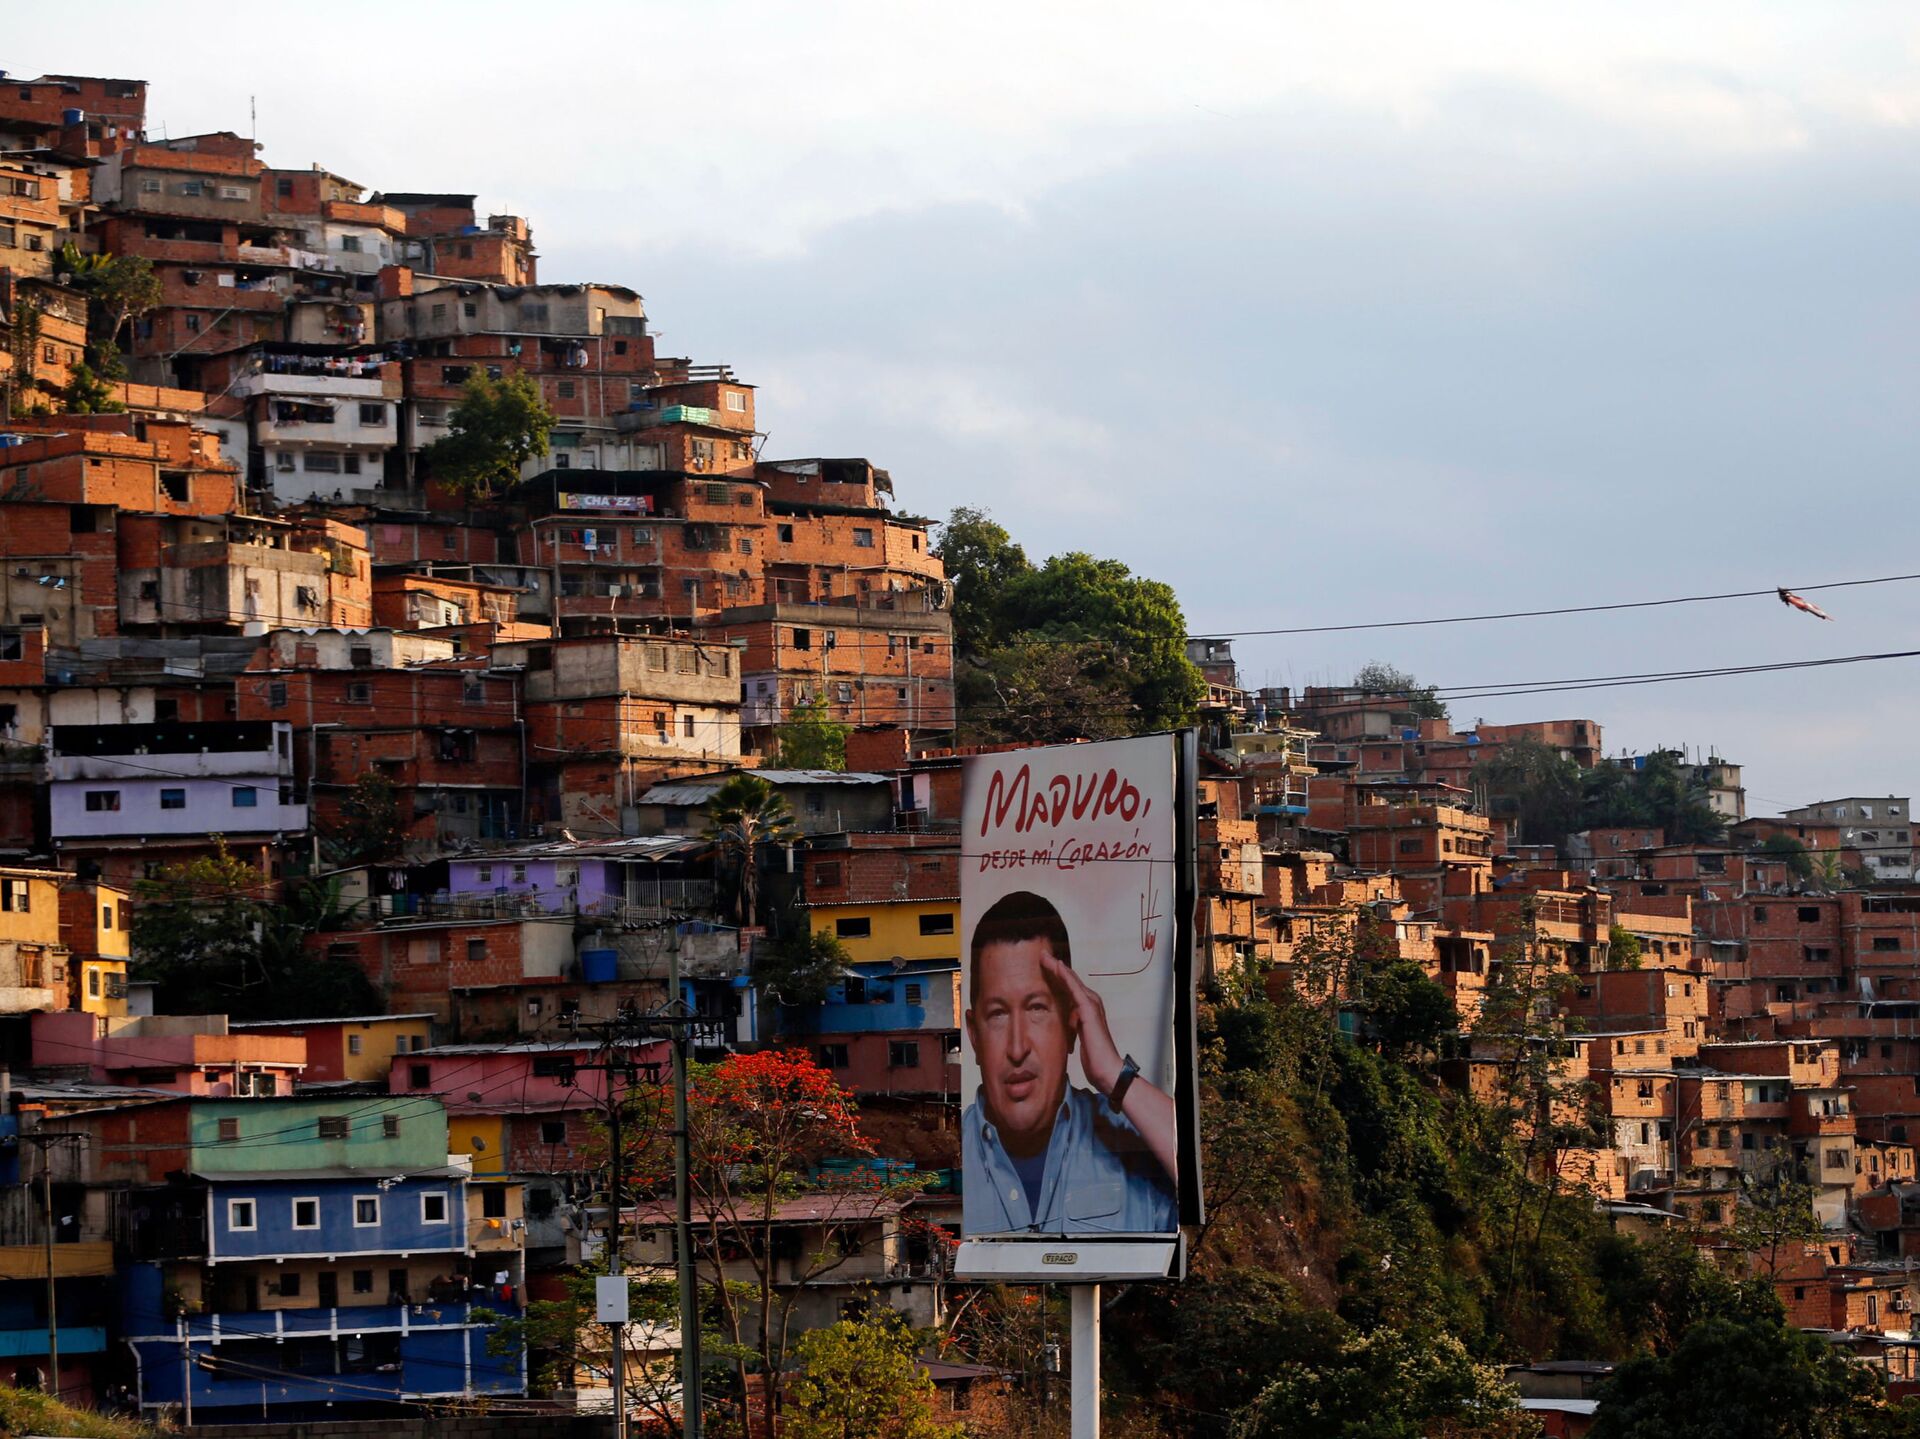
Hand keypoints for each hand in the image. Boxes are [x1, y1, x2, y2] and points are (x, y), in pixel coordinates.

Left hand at [1041, 953, 1122, 1095]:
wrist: (1107, 1070)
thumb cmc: (1094, 1057)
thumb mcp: (1078, 1038)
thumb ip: (1073, 1027)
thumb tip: (1064, 1024)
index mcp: (1086, 1009)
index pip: (1069, 988)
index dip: (1057, 976)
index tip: (1042, 965)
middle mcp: (1091, 1003)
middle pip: (1070, 981)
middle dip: (1055, 967)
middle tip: (1042, 954)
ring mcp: (1091, 1005)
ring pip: (1072, 981)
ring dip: (1058, 968)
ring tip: (1045, 956)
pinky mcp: (1089, 1011)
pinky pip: (1076, 989)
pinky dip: (1066, 977)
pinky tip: (1058, 967)